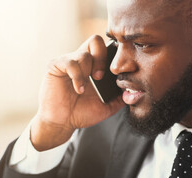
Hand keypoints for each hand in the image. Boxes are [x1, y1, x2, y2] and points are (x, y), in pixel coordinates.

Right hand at [31, 35, 124, 150]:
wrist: (62, 123)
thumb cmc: (81, 114)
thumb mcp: (106, 106)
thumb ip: (120, 98)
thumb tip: (136, 91)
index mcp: (93, 66)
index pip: (105, 47)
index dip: (112, 55)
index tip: (114, 73)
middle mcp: (80, 60)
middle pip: (95, 40)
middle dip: (101, 57)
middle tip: (100, 76)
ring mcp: (67, 61)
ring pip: (84, 53)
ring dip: (88, 72)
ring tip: (85, 89)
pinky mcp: (55, 66)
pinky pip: (70, 62)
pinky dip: (77, 77)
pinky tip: (79, 89)